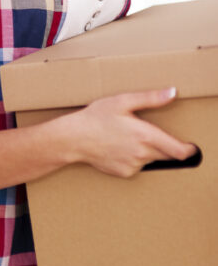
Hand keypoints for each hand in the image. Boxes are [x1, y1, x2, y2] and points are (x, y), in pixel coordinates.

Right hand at [63, 88, 196, 177]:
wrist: (74, 138)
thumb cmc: (97, 117)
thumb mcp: (123, 101)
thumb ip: (150, 98)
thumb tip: (172, 92)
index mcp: (146, 135)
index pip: (179, 151)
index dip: (188, 150)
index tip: (191, 147)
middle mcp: (142, 153)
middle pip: (166, 155)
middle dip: (165, 146)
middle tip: (149, 134)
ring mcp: (133, 165)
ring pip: (151, 159)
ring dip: (147, 151)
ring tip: (128, 138)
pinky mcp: (124, 173)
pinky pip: (137, 166)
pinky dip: (134, 159)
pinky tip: (120, 148)